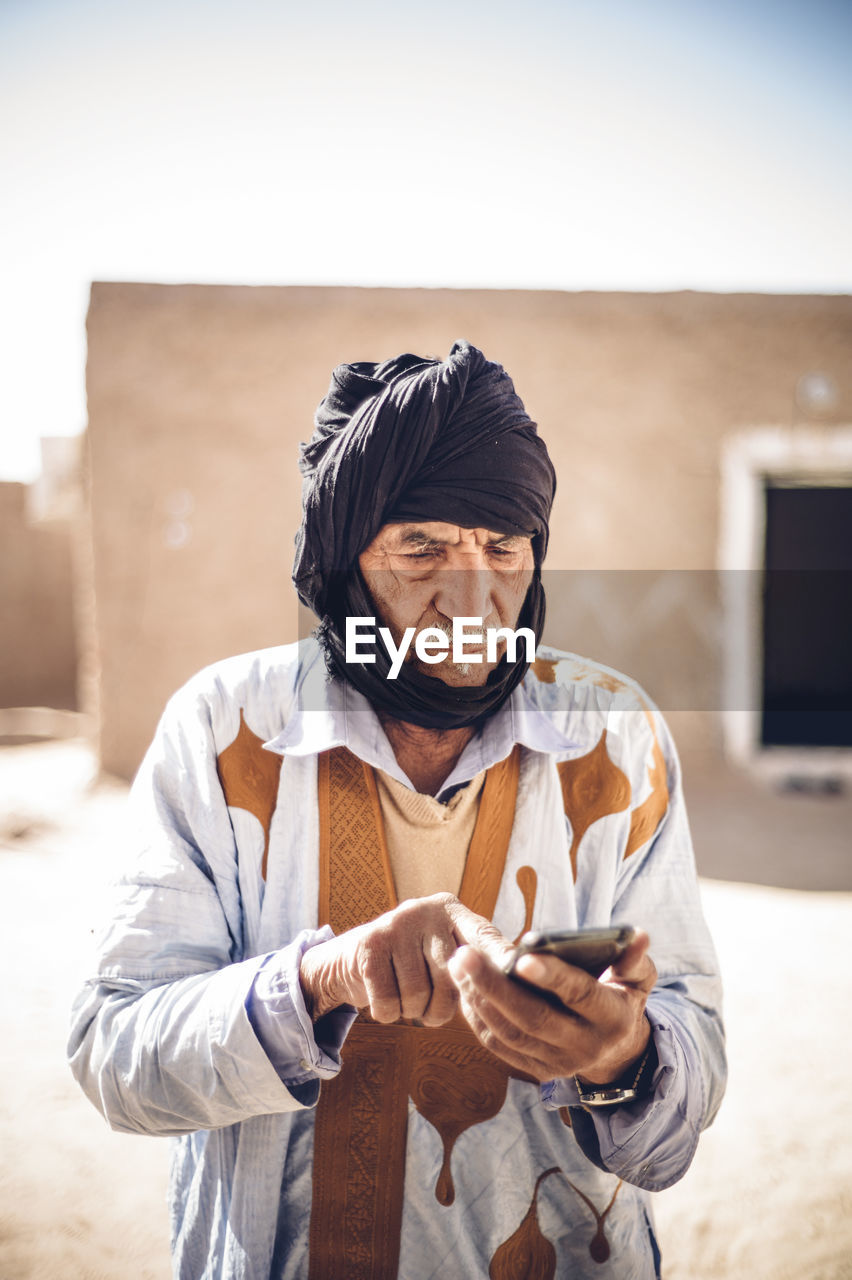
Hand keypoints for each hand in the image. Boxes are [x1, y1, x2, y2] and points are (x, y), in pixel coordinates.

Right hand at [299, 893, 498, 1025]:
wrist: (351, 960)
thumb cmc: (411, 965)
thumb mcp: (443, 954)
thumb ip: (474, 966)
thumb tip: (513, 986)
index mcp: (453, 912)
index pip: (484, 938)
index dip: (502, 959)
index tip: (517, 974)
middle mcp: (427, 910)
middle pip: (450, 978)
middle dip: (440, 1007)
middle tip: (427, 1005)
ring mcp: (397, 924)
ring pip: (418, 995)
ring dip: (412, 1012)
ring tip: (405, 996)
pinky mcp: (370, 944)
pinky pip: (389, 1002)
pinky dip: (387, 1013)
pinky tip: (384, 996)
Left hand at [447, 928, 655, 1084]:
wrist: (615, 1050)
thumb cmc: (620, 997)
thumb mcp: (638, 978)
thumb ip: (634, 958)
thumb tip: (638, 935)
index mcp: (611, 1019)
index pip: (579, 995)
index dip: (552, 976)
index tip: (522, 956)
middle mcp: (585, 1047)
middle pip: (534, 1018)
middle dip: (495, 986)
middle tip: (465, 955)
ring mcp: (558, 1064)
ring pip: (510, 1034)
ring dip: (479, 999)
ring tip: (458, 966)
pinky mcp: (537, 1071)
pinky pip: (500, 1047)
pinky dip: (478, 1019)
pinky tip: (464, 990)